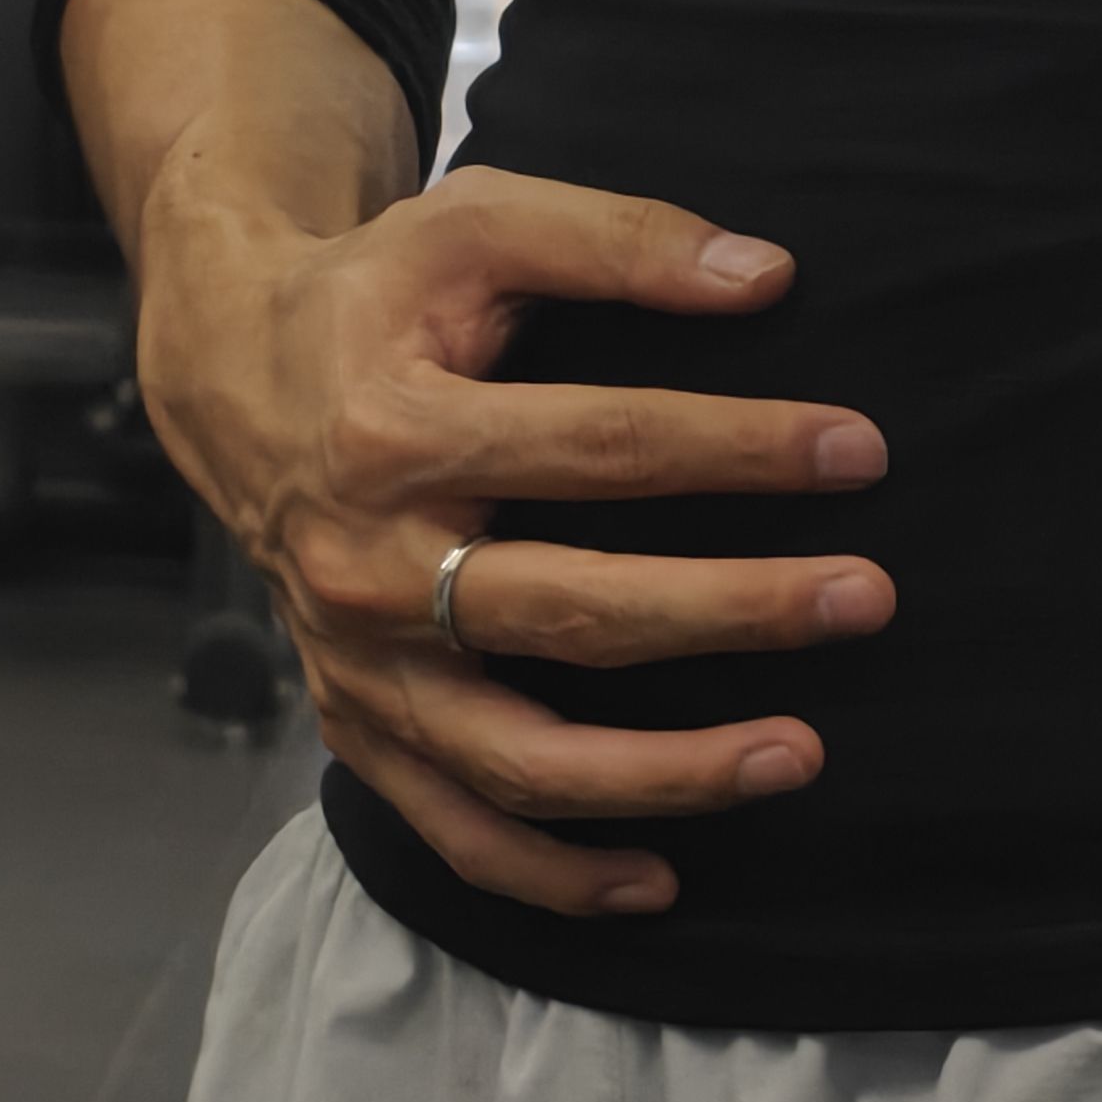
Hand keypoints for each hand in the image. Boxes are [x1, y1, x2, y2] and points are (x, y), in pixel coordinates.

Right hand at [136, 163, 893, 918]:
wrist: (234, 377)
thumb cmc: (379, 293)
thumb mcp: (479, 221)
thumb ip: (620, 240)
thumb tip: (766, 276)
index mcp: (396, 431)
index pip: (601, 448)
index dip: (739, 449)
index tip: (856, 450)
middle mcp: (369, 567)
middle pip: (576, 614)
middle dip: (736, 611)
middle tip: (867, 597)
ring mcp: (360, 667)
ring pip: (522, 759)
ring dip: (668, 775)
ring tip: (800, 752)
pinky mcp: (359, 727)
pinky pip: (457, 831)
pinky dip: (554, 875)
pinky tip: (663, 880)